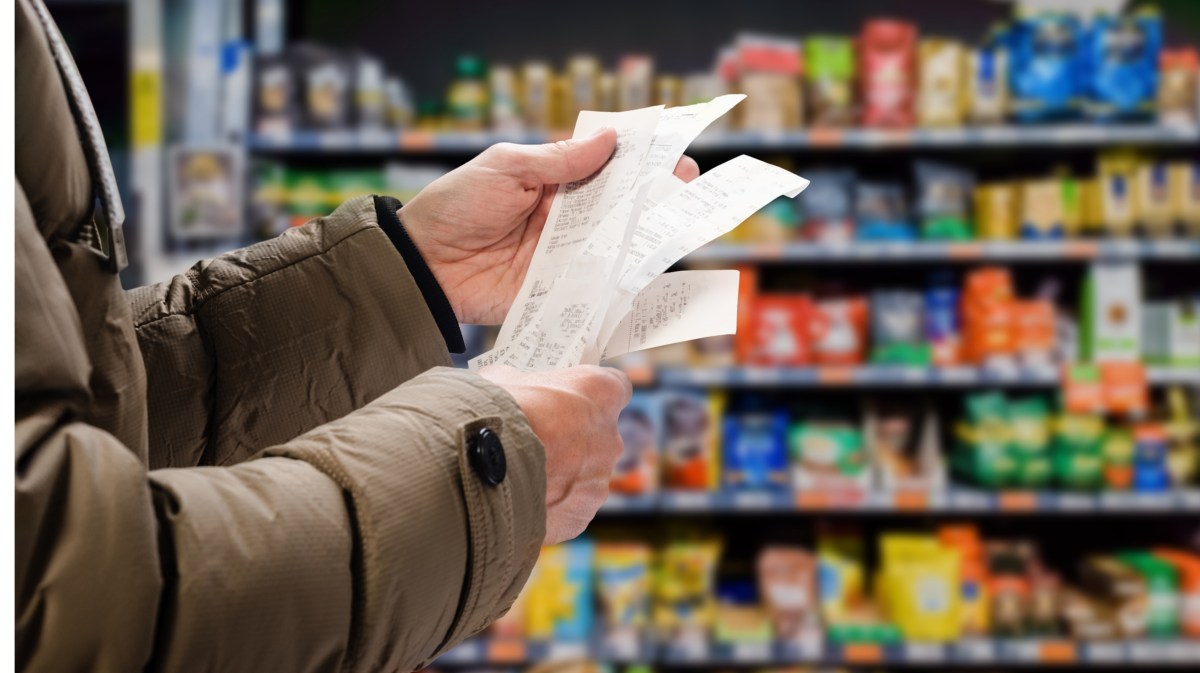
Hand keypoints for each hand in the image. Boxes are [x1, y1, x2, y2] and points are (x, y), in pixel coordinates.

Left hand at [399, 130, 701, 323]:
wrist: (423, 265)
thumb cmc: (455, 207)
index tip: (673, 154)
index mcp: (553, 181)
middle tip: (687, 188)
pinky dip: (622, 283)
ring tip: (679, 227)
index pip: (605, 167)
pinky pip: (596, 286)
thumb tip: (610, 139)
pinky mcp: (558, 290)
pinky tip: (650, 275)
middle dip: (655, 197)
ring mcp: (564, 255)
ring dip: (646, 238)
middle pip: (619, 207)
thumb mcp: (505, 169)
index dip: (640, 160)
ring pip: (615, 245)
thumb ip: (558, 160)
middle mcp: (565, 218)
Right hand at [477, 364, 631, 544]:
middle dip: (572, 439)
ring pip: (583, 476)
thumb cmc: (496, 412)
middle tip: (538, 441)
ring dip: (560, 476)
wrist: (477, 466)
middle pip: (599, 437)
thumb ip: (523, 384)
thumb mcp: (505, 380)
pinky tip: (519, 500)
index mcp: (600, 394)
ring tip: (521, 475)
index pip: (614, 387)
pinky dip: (548, 506)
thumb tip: (512, 389)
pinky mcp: (581, 515)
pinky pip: (567, 508)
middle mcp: (610, 437)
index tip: (573, 399)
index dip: (592, 394)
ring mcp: (598, 481)